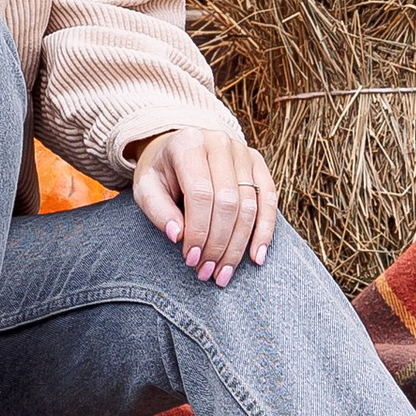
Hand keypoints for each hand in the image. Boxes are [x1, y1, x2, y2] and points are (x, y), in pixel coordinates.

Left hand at [131, 124, 280, 281]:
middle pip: (229, 202)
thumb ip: (158, 210)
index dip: (198, 230)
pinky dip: (265, 231)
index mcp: (188, 143)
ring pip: (250, 205)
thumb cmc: (160, 174)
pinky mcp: (258, 163)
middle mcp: (220, 143)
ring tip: (223, 272)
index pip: (201, 193)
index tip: (190, 259)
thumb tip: (178, 235)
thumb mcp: (145, 189)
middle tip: (206, 271)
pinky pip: (269, 199)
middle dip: (218, 243)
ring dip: (238, 245)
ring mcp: (243, 152)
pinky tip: (256, 257)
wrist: (177, 149)